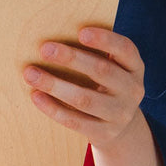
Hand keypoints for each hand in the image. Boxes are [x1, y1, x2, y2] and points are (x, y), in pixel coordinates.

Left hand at [23, 27, 144, 150]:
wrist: (120, 128)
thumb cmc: (105, 86)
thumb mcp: (111, 69)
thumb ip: (94, 54)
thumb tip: (54, 40)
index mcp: (134, 67)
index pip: (125, 49)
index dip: (105, 40)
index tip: (81, 32)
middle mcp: (132, 90)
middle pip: (102, 71)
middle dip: (71, 58)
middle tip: (45, 49)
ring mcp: (120, 114)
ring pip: (85, 99)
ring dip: (54, 85)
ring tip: (30, 73)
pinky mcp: (105, 133)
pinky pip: (75, 121)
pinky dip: (53, 108)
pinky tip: (36, 96)